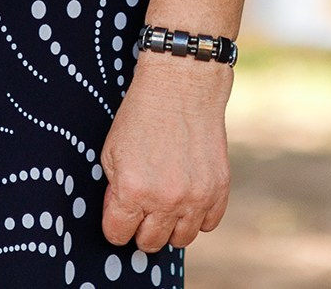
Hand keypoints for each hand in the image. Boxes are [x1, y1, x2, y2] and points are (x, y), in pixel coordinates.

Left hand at [98, 51, 232, 252]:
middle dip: (141, 229)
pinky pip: (208, 224)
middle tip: (142, 209)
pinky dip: (198, 216)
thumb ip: (115, 191)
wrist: (181, 87)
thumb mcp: (112, 152)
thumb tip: (122, 216)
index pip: (118, 235)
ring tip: (166, 205)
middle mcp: (165, 200)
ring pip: (181, 240)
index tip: (120, 214)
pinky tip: (188, 197)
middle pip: (150, 243)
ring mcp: (195, 197)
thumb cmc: (141, 115)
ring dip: (171, 226)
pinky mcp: (219, 189)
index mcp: (132, 191)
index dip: (116, 225)